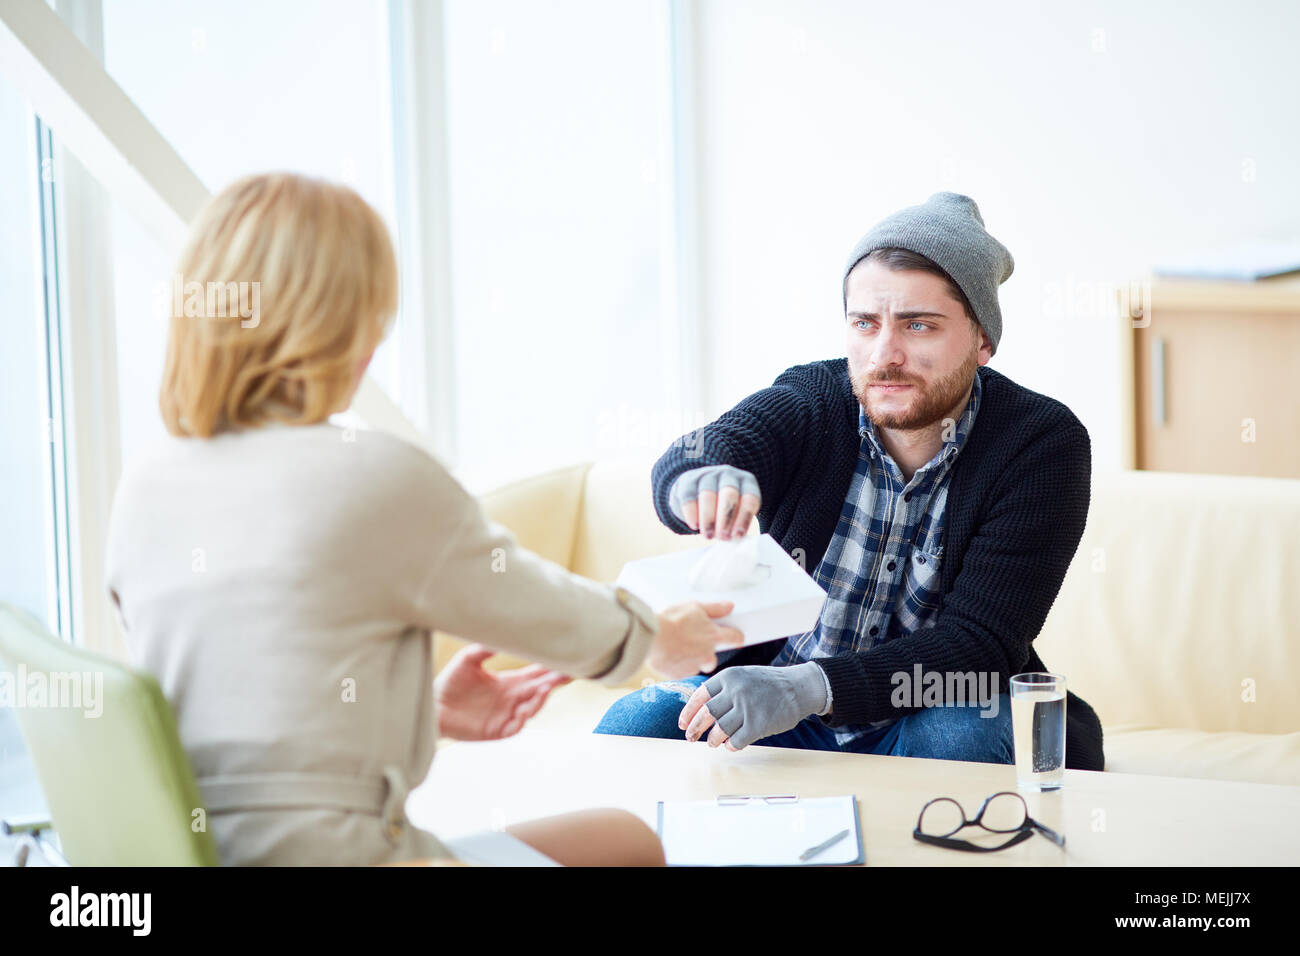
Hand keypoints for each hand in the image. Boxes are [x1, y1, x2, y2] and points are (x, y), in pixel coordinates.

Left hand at [434, 643, 571, 741]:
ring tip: (544, 689)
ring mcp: (506, 715)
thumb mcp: (468, 660)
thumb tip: (502, 634)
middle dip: (555, 683)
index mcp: (510, 682)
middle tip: (569, 674)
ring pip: (532, 709)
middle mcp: (512, 698)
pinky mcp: (496, 730)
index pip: (537, 675)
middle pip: (540, 690)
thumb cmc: (450, 682)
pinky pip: (515, 727)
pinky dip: (522, 720)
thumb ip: (485, 649)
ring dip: (540, 700)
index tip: (567, 661)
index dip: (552, 669)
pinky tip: (524, 710)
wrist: (432, 705)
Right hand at [648, 601, 744, 678]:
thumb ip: (714, 608)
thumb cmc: (671, 620)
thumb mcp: (694, 607)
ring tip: (674, 648)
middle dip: (706, 655)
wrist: (651, 638)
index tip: (736, 638)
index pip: (734, 638)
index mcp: (713, 636)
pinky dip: (676, 666)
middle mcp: (707, 654)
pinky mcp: (679, 675)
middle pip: (712, 659)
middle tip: (692, 645)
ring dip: (689, 660)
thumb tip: (730, 606)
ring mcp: (694, 667)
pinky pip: (680, 672)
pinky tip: (666, 656)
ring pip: (695, 666)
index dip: (736, 638)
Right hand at [668, 465, 760, 540]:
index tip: (738, 535)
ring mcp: (707, 475)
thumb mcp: (736, 511)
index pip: (750, 498)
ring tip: (708, 535)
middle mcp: (728, 475)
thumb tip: (733, 538)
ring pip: (708, 495)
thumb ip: (737, 523)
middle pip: (729, 494)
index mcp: (746, 482)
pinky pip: (689, 497)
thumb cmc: (721, 507)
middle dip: (726, 518)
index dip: (744, 518)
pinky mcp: (688, 480)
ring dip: (708, 519)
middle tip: (723, 537)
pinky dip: (692, 513)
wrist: (696, 493)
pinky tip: (694, 525)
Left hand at [677, 662, 828, 750]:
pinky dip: (730, 746)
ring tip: (712, 742)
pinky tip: (731, 745)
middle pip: (706, 714)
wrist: (798, 688)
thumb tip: (699, 709)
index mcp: (729, 676)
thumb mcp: (743, 676)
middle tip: (690, 736)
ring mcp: (747, 708)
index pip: (700, 695)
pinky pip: (736, 741)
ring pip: (719, 730)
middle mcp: (736, 691)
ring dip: (712, 739)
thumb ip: (723, 689)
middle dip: (694, 728)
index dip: (688, 711)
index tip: (682, 723)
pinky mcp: (758, 725)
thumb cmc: (768, 684)